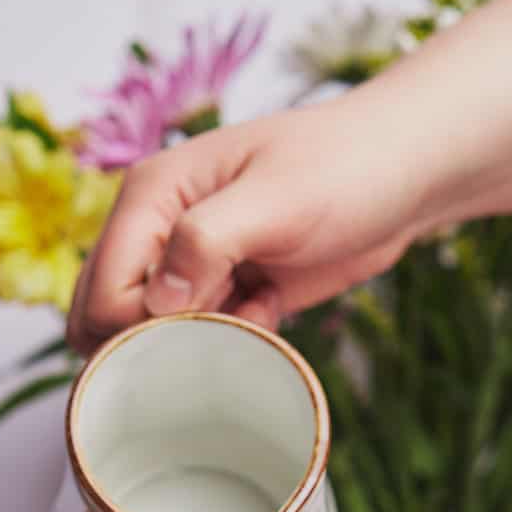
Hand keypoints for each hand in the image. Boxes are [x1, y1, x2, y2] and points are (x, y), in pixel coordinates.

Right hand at [67, 98, 421, 353]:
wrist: (407, 173)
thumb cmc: (347, 165)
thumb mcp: (278, 198)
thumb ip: (206, 241)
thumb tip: (157, 301)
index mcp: (152, 194)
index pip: (104, 289)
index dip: (137, 328)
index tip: (201, 329)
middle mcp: (159, 228)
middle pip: (110, 318)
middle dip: (157, 345)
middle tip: (222, 334)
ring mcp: (191, 261)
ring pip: (154, 333)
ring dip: (197, 345)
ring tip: (253, 314)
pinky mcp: (227, 288)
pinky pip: (201, 337)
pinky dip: (231, 341)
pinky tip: (270, 313)